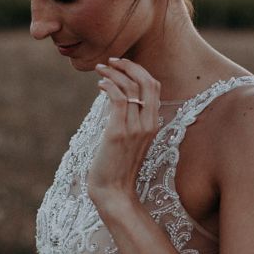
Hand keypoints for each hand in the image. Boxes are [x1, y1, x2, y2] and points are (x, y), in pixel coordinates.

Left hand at [87, 57, 160, 210]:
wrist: (114, 192)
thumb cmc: (117, 167)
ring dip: (114, 73)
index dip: (139, 71)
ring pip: (131, 87)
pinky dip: (108, 85)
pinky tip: (99, 84)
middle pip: (147, 82)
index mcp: (154, 125)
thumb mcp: (128, 140)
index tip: (121, 65)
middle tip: (111, 61)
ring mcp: (135, 128)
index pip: (154, 87)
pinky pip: (118, 98)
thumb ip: (128, 119)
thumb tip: (116, 97)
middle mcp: (148, 124)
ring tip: (100, 70)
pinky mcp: (118, 132)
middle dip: (128, 66)